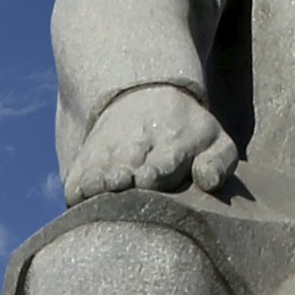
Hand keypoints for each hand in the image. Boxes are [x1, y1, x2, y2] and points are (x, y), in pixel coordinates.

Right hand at [65, 86, 238, 203]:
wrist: (146, 95)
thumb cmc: (189, 131)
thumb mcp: (216, 141)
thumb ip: (218, 163)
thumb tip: (206, 180)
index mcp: (173, 144)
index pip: (162, 161)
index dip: (153, 172)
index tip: (146, 179)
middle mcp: (136, 146)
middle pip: (124, 165)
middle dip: (120, 176)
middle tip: (118, 185)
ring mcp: (108, 151)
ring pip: (96, 168)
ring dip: (94, 180)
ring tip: (93, 190)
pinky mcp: (88, 156)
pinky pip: (76, 174)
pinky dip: (75, 188)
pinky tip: (78, 199)